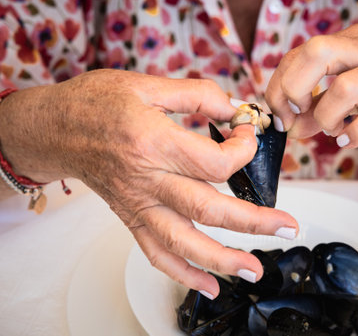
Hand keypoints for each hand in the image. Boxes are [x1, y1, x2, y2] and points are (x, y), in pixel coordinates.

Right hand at [0, 69, 297, 297]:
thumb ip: (196, 94)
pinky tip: (208, 286)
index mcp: (153, 141)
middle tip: (288, 228)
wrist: (56, 129)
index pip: (214, 162)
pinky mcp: (131, 217)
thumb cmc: (97, 103)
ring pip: (184, 242)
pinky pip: (156, 253)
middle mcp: (147, 179)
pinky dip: (183, 274)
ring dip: (223, 260)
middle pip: (208, 209)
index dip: (242, 151)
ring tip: (255, 270)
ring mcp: (138, 204)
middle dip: (254, 222)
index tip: (247, 138)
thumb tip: (233, 109)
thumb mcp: (146, 84)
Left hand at [266, 24, 357, 147]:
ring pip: (345, 87)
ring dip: (327, 118)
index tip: (280, 115)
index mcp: (349, 42)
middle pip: (316, 53)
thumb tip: (291, 127)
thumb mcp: (351, 94)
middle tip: (295, 117)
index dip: (279, 86)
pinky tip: (350, 140)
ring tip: (334, 130)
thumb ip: (318, 108)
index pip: (299, 54)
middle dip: (293, 90)